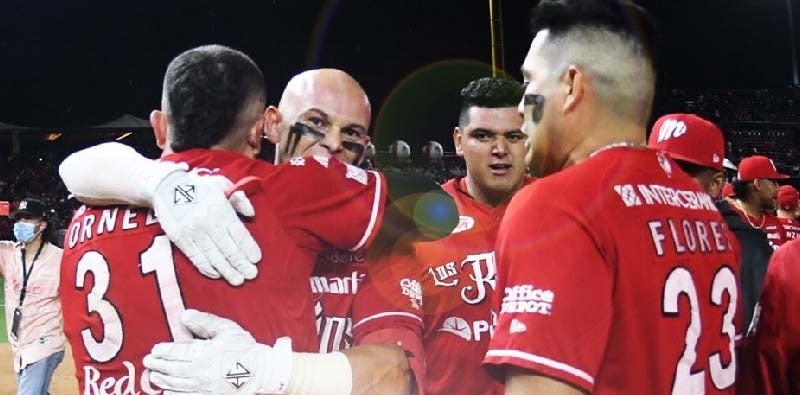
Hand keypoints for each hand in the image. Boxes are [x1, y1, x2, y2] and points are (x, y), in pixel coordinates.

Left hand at [143, 309, 292, 394]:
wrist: (261, 373)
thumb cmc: (245, 349)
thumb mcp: (227, 329)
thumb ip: (205, 321)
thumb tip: (184, 315)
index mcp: (203, 354)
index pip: (176, 352)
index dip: (163, 351)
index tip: (154, 349)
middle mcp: (198, 372)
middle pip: (171, 369)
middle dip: (157, 365)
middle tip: (148, 361)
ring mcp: (202, 388)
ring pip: (175, 385)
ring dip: (162, 380)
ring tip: (154, 375)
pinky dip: (173, 394)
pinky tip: (168, 391)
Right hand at [150, 170, 261, 285]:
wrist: (166, 186)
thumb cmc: (199, 186)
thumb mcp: (222, 185)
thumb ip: (239, 199)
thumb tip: (252, 214)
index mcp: (222, 210)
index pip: (240, 234)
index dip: (249, 248)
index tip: (257, 259)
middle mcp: (209, 223)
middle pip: (229, 249)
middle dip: (242, 264)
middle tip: (252, 275)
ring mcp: (193, 233)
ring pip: (214, 257)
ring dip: (227, 270)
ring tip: (238, 280)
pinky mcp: (180, 239)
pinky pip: (196, 257)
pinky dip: (207, 268)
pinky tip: (217, 274)